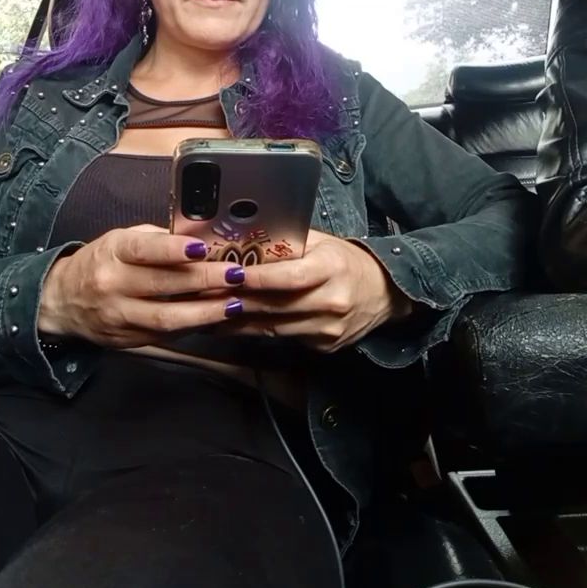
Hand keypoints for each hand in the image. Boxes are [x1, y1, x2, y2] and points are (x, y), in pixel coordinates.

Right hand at [39, 225, 245, 347]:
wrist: (62, 302)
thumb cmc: (101, 263)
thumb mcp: (120, 240)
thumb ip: (157, 240)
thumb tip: (200, 237)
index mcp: (113, 252)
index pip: (144, 250)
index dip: (174, 250)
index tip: (203, 248)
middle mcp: (113, 285)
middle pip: (162, 284)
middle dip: (204, 280)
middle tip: (236, 275)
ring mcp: (120, 316)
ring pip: (166, 318)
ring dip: (205, 312)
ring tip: (235, 303)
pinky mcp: (127, 340)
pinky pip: (165, 335)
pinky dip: (193, 327)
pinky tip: (215, 319)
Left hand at [220, 229, 412, 351]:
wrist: (385, 294)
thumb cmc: (344, 261)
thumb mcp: (321, 243)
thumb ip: (286, 243)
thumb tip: (241, 240)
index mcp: (331, 269)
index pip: (290, 277)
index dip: (258, 279)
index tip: (229, 275)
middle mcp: (331, 302)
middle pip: (276, 306)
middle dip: (236, 301)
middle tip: (201, 295)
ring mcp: (328, 329)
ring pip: (273, 327)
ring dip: (236, 321)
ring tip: (205, 311)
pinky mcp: (324, 347)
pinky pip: (281, 339)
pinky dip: (254, 332)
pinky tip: (230, 325)